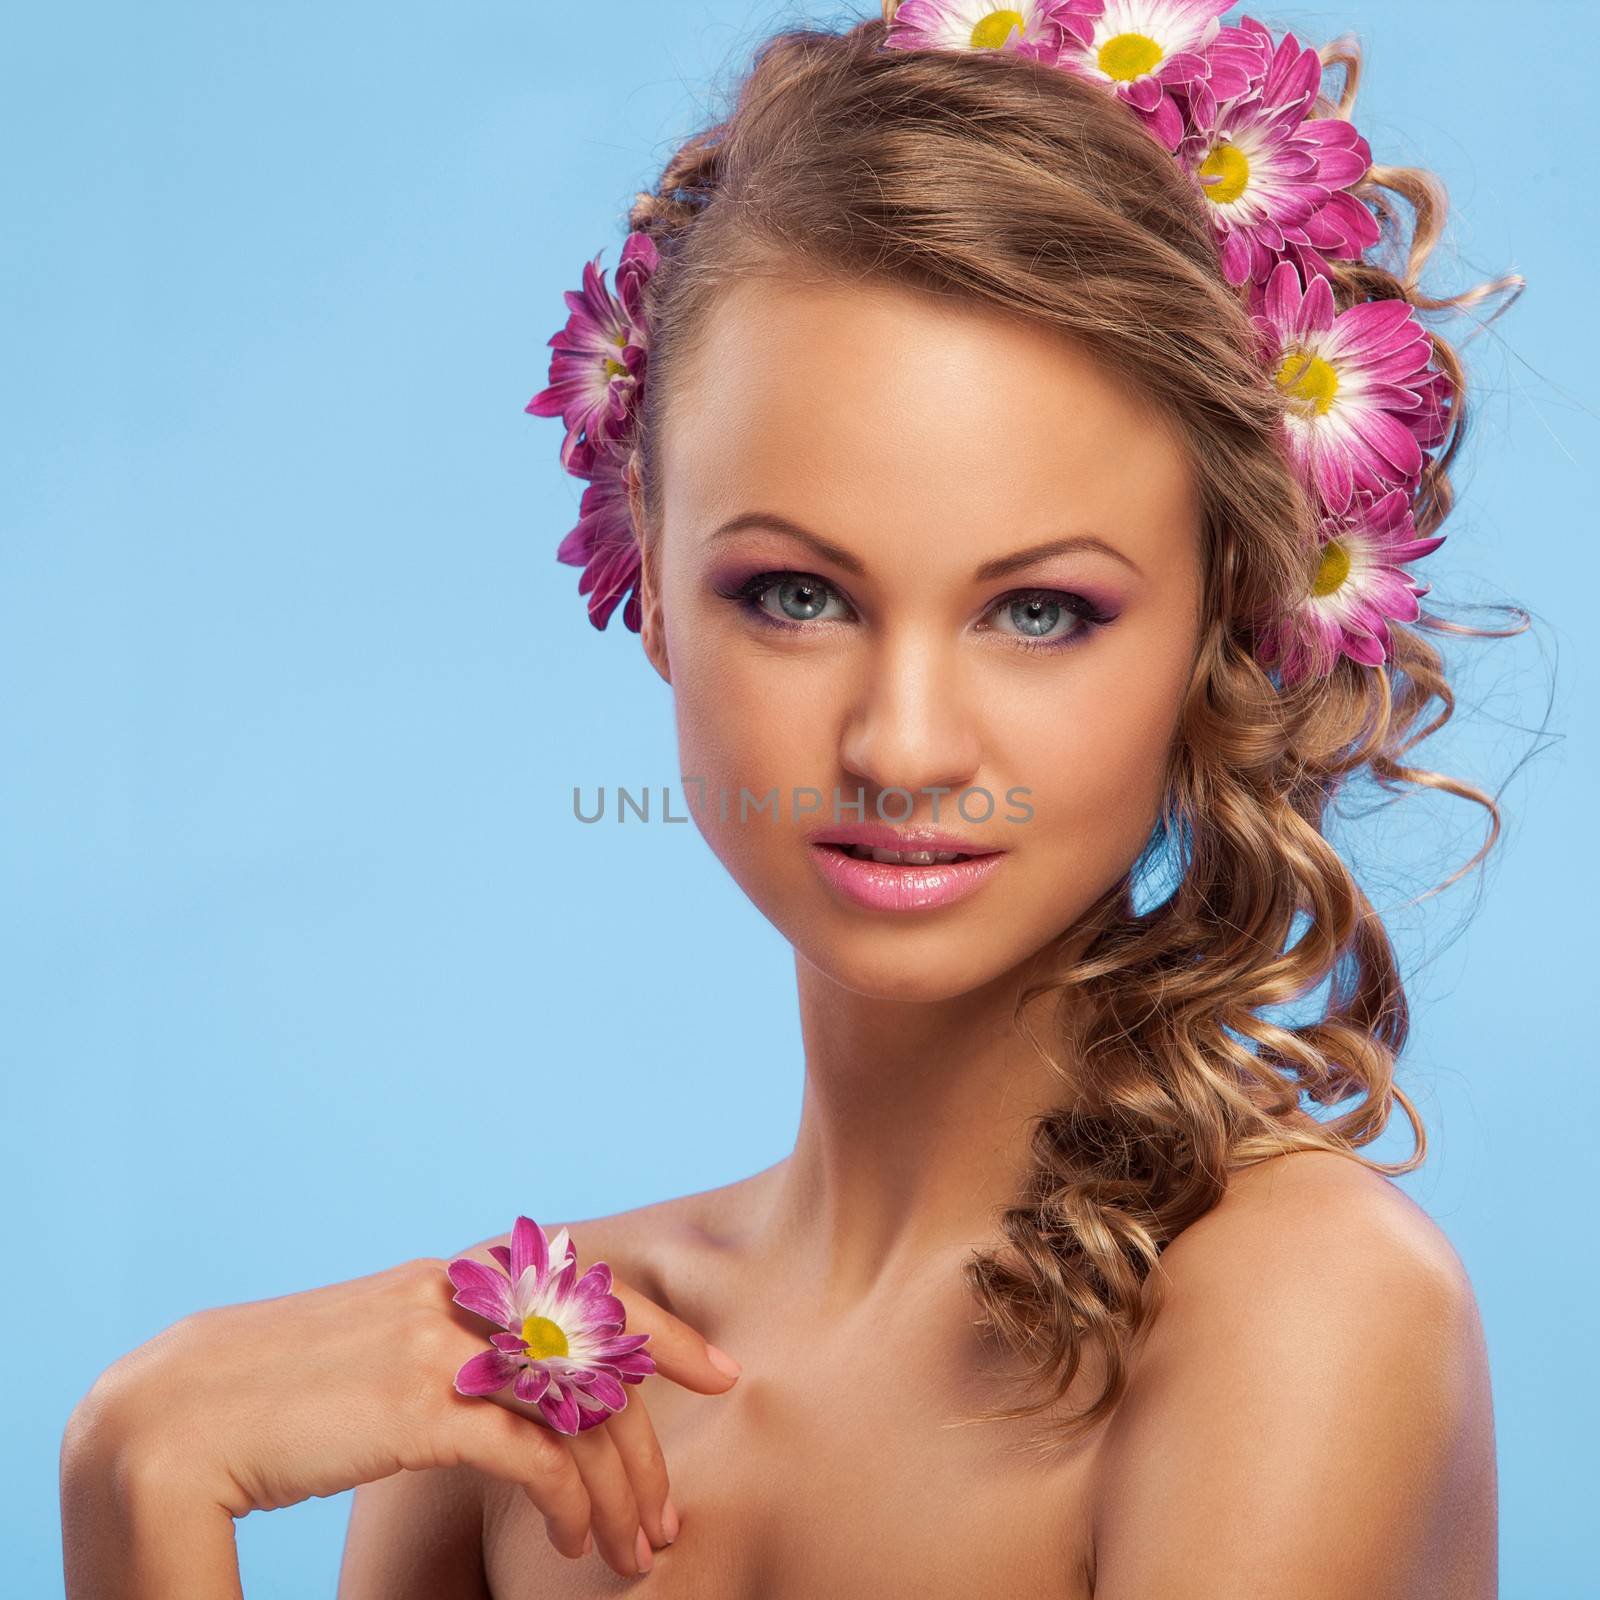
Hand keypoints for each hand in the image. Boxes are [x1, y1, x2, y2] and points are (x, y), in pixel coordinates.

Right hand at [69, 1252, 739, 1579]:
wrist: (162, 1419)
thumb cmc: (260, 1402)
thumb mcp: (365, 1362)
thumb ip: (432, 1358)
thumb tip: (492, 1393)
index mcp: (438, 1281)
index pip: (578, 1289)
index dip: (654, 1329)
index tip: (713, 1367)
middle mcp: (449, 1297)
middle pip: (595, 1350)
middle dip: (647, 1434)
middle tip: (669, 1513)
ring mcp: (437, 1343)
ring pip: (574, 1406)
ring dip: (618, 1485)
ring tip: (637, 1551)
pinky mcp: (418, 1402)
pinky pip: (531, 1452)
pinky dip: (570, 1499)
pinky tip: (577, 1543)